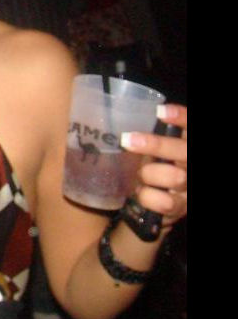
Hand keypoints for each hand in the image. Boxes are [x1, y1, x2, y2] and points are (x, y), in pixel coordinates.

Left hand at [121, 104, 186, 225]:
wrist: (159, 203)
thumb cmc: (155, 167)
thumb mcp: (156, 150)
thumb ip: (152, 138)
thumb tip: (128, 118)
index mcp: (186, 145)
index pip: (190, 126)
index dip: (181, 117)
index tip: (160, 111)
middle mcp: (191, 165)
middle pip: (183, 152)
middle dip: (156, 145)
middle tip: (127, 140)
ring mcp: (189, 187)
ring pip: (174, 177)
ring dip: (149, 174)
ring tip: (138, 175)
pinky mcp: (182, 207)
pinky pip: (164, 202)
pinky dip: (147, 197)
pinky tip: (141, 193)